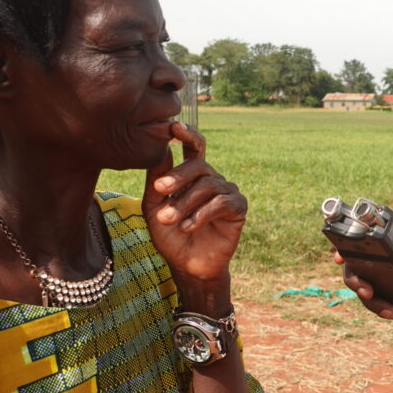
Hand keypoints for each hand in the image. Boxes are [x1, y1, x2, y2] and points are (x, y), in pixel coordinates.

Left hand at [143, 121, 246, 282]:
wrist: (188, 266)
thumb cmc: (170, 236)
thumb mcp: (154, 206)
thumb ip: (157, 178)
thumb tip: (163, 147)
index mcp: (193, 175)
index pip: (194, 147)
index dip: (187, 134)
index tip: (173, 126)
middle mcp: (212, 179)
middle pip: (199, 165)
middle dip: (178, 176)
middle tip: (160, 189)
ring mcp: (227, 192)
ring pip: (208, 185)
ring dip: (185, 203)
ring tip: (168, 220)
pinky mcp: (238, 208)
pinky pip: (222, 203)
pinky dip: (202, 214)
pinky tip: (188, 227)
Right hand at [336, 228, 392, 327]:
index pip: (370, 237)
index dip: (349, 245)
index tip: (340, 257)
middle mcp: (388, 254)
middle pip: (358, 264)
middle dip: (356, 280)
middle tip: (367, 293)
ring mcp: (387, 272)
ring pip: (365, 285)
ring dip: (371, 301)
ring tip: (389, 311)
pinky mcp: (390, 288)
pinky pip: (376, 298)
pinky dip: (381, 308)